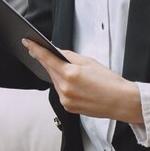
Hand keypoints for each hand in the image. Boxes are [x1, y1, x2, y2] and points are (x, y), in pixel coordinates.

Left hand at [22, 40, 142, 122]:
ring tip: (67, 70)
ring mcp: (65, 99)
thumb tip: (57, 52)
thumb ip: (70, 56)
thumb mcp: (90, 62)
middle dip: (46, 61)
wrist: (122, 102)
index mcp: (70, 74)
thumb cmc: (110, 82)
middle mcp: (65, 88)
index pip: (47, 58)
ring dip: (56, 74)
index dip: (35, 49)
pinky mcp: (68, 107)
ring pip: (54, 82)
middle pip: (49, 70)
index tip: (27, 43)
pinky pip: (60, 92)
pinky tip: (73, 83)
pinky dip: (63, 86)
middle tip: (41, 52)